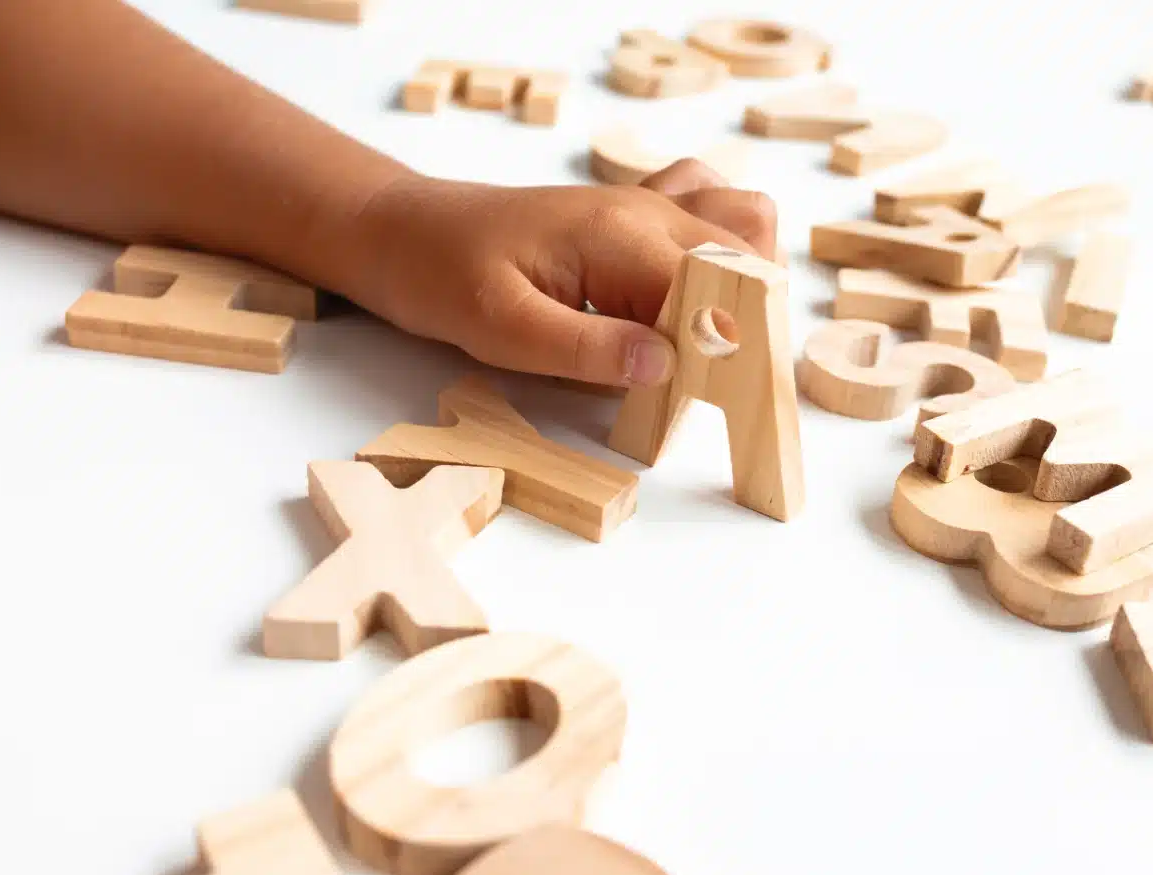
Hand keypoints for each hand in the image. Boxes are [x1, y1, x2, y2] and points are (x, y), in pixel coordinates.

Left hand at [345, 160, 777, 386]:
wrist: (405, 230)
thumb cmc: (442, 274)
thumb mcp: (502, 329)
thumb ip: (586, 348)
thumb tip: (666, 364)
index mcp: (620, 235)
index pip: (716, 285)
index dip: (734, 341)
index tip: (728, 393)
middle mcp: (646, 210)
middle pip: (745, 256)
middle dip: (746, 320)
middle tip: (717, 384)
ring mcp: (643, 203)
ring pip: (742, 224)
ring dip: (745, 278)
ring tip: (709, 338)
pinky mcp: (632, 211)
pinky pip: (705, 209)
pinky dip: (721, 247)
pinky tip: (690, 290)